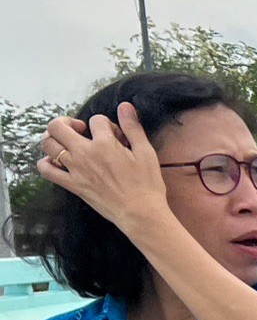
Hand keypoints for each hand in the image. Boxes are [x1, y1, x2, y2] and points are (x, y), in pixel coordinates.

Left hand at [37, 105, 170, 233]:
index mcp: (104, 143)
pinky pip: (46, 170)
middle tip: (79, 130)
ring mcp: (75, 169)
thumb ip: (133, 128)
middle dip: (66, 122)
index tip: (116, 137)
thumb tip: (125, 106)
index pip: (96, 120)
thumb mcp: (146, 153)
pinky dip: (46, 163)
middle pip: (57, 126)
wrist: (140, 213)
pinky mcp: (72, 184)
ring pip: (48, 145)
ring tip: (67, 144)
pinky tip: (56, 162)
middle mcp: (84, 153)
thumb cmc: (147, 184)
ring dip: (54, 140)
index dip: (106, 125)